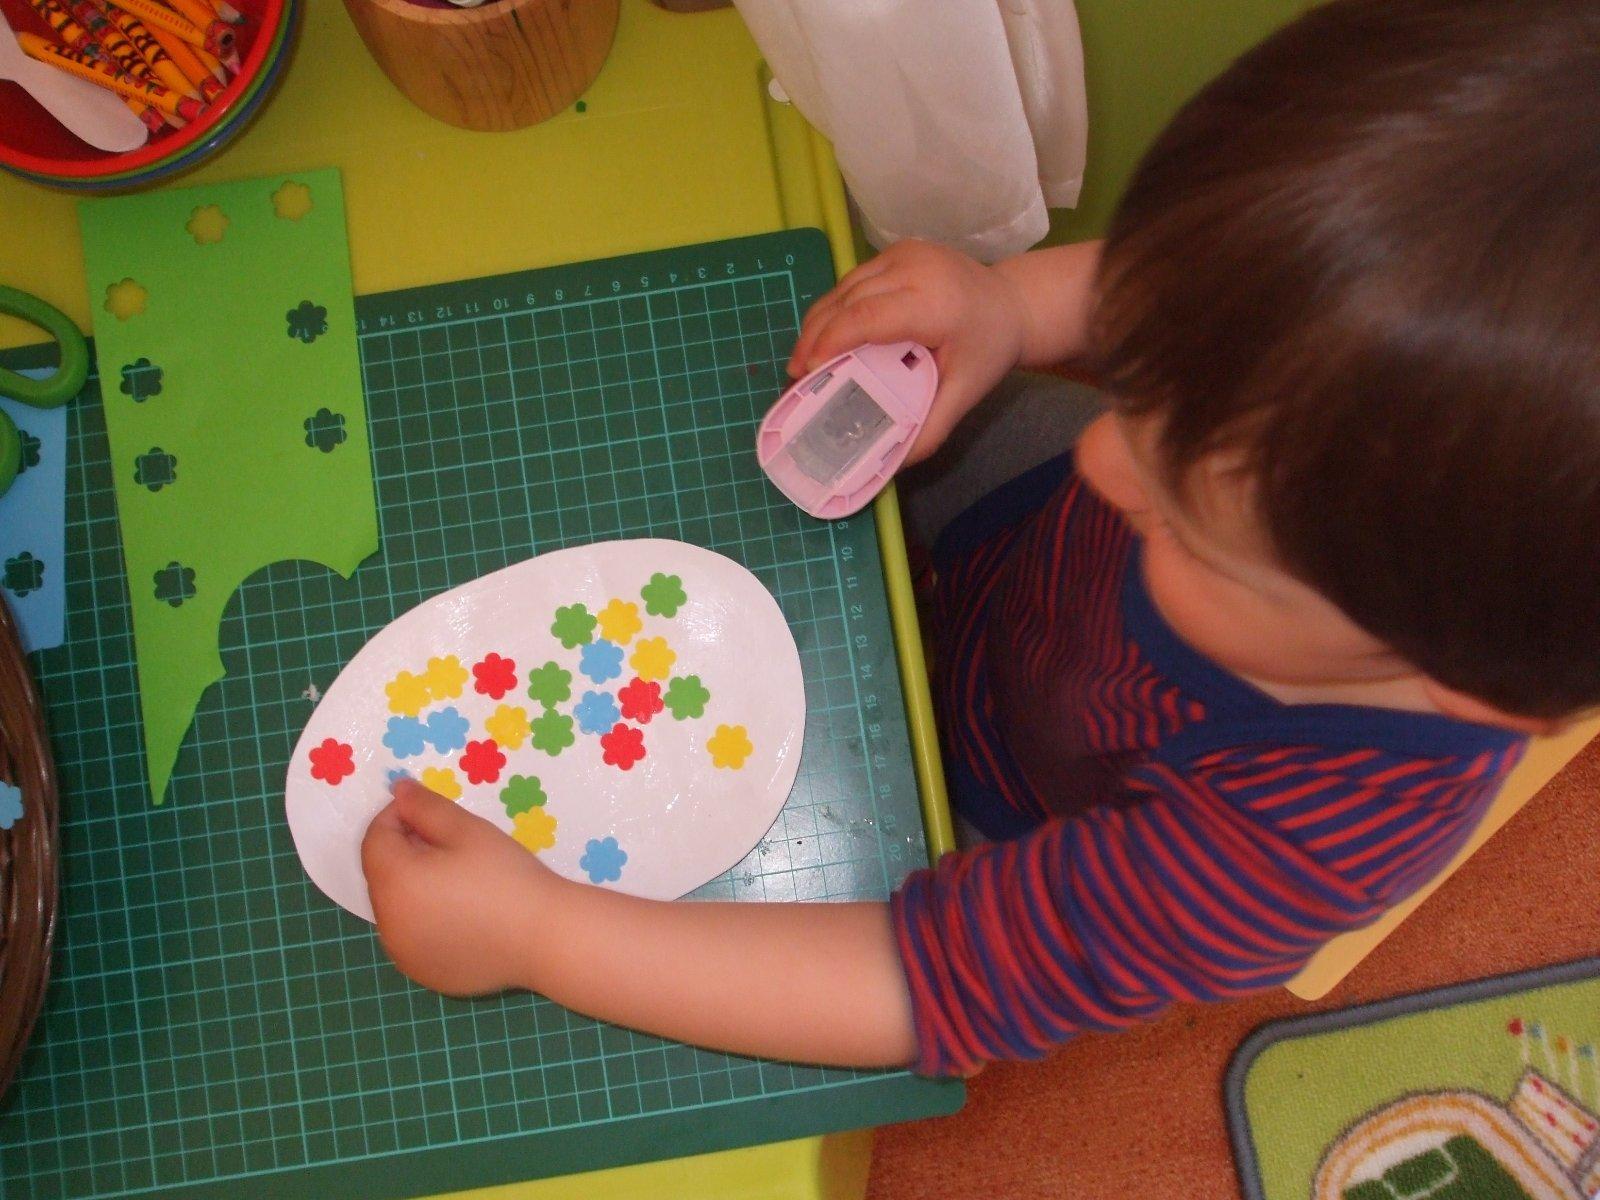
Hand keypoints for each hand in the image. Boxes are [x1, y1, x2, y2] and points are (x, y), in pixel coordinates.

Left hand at [361, 779, 554, 995]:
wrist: (545, 937)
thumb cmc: (506, 876)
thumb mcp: (467, 830)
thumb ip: (425, 807)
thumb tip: (398, 791)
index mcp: (393, 883)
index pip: (374, 840)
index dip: (395, 817)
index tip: (428, 812)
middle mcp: (387, 923)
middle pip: (382, 875)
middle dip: (406, 853)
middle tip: (450, 845)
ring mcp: (403, 954)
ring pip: (396, 908)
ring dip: (414, 889)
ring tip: (458, 882)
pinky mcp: (423, 973)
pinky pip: (412, 938)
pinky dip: (425, 922)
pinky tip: (462, 916)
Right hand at [786, 240, 1028, 464]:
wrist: (1013, 303)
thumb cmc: (988, 349)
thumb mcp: (965, 393)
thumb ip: (930, 429)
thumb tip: (892, 464)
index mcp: (934, 303)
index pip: (868, 316)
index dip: (831, 341)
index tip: (807, 371)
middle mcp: (915, 269)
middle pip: (848, 302)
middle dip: (815, 337)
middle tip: (796, 375)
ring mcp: (904, 254)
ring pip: (844, 288)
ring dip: (819, 322)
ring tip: (804, 359)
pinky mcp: (896, 251)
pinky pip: (854, 280)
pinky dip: (835, 308)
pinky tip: (826, 336)